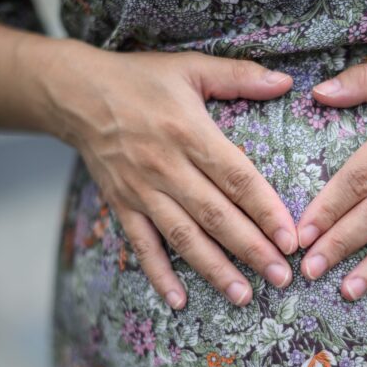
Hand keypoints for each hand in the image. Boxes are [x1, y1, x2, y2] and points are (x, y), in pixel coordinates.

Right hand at [42, 43, 298, 308]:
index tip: (290, 239)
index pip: (237, 178)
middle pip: (216, 216)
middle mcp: (166, 167)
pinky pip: (141, 245)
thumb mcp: (191, 66)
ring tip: (244, 296)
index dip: (266, 210)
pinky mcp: (122, 204)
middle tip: (282, 277)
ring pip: (183, 237)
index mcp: (189, 133)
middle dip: (252, 250)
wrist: (76, 93)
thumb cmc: (140, 79)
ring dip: (215, 269)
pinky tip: (178, 300)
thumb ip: (240, 75)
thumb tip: (285, 81)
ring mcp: (142, 190)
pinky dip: (159, 273)